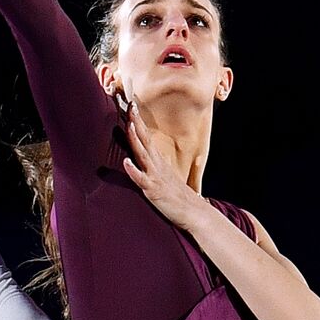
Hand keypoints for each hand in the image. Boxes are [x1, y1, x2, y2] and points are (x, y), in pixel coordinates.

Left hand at [121, 97, 206, 231]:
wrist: (195, 213)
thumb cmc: (177, 196)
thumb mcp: (163, 177)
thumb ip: (153, 167)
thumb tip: (141, 160)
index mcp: (158, 161)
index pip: (146, 137)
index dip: (138, 122)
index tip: (131, 106)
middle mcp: (157, 165)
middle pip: (145, 140)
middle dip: (136, 122)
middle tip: (129, 106)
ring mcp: (155, 176)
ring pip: (143, 155)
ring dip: (136, 139)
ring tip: (129, 125)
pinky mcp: (153, 190)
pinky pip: (141, 179)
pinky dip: (133, 170)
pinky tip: (125, 162)